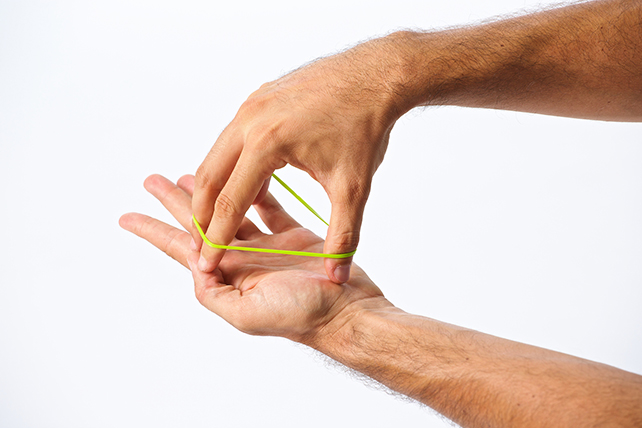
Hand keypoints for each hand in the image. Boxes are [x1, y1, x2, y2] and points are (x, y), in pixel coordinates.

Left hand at [120, 174, 384, 341]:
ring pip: (230, 211)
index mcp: (227, 275)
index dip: (153, 231)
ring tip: (189, 173)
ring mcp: (267, 247)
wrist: (348, 312)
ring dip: (209, 193)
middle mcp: (242, 260)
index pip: (182, 249)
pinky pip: (269, 207)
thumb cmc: (302, 317)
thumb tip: (191, 263)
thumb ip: (215, 292)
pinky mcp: (293, 236)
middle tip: (153, 178)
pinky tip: (245, 176)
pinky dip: (257, 191)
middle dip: (175, 202)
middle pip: (200, 223)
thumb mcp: (248, 313)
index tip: (126, 216)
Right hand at [192, 34, 409, 282]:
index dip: (215, 237)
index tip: (204, 261)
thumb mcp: (354, 187)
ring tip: (217, 218)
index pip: (229, 202)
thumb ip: (343, 236)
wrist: (377, 74)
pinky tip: (248, 186)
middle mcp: (250, 121)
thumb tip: (338, 278)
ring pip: (216, 155)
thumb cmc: (365, 127)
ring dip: (213, 188)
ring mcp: (251, 106)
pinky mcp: (258, 99)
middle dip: (200, 213)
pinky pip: (232, 138)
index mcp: (267, 144)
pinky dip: (230, 165)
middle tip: (200, 242)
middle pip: (208, 177)